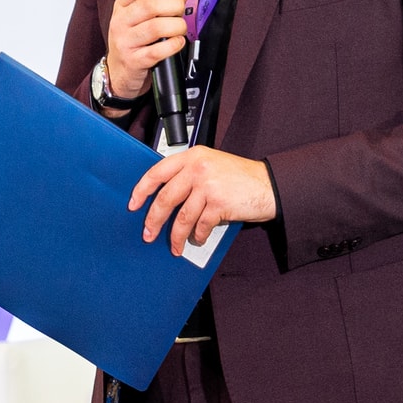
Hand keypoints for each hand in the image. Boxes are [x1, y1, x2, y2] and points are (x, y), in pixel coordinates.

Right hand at [105, 0, 189, 103]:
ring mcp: (125, 42)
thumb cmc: (133, 41)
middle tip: (180, 11)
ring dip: (176, 26)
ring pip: (156, 27)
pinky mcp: (134, 60)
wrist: (119, 72)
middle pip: (150, 5)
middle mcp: (121, 21)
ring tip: (180, 29)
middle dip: (174, 6)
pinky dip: (174, 45)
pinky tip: (177, 43)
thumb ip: (163, 0)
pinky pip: (158, 51)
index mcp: (122, 6)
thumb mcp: (141, 17)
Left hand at [131, 147, 276, 255]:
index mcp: (193, 156)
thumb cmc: (241, 177)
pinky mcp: (219, 203)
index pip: (157, 172)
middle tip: (148, 234)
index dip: (142, 190)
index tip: (133, 204)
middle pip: (165, 198)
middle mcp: (198, 168)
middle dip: (153, 220)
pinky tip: (198, 238)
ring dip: (176, 236)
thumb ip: (189, 174)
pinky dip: (197, 235)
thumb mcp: (212, 165)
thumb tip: (165, 198)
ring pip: (182, 217)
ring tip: (175, 246)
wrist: (268, 185)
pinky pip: (200, 225)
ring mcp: (208, 185)